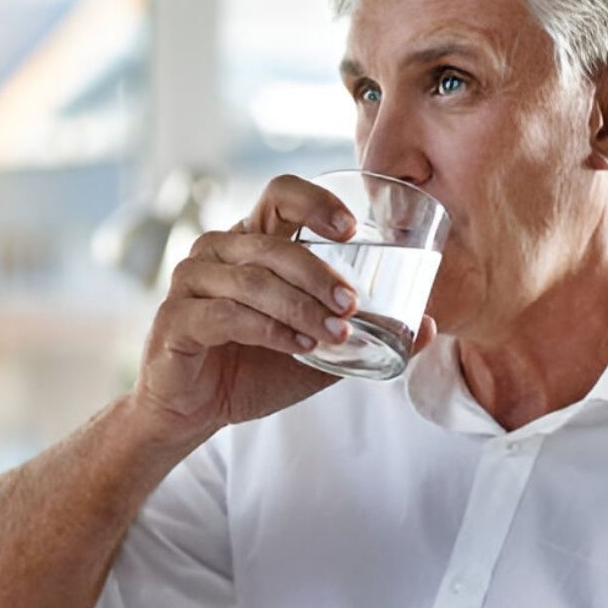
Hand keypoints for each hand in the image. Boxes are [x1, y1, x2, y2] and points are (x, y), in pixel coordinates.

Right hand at [130, 175, 434, 446]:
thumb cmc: (256, 368)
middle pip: (272, 242)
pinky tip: (298, 346)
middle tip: (353, 304)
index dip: (315, 202)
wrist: (195, 411)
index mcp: (253, 242)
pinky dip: (268, 330)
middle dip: (319, 273)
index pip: (280, 196)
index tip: (351, 229)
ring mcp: (191, 282)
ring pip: (252, 280)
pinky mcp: (175, 320)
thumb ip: (365, 333)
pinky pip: (226, 315)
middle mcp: (219, 251)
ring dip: (300, 307)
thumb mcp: (320, 349)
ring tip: (336, 334)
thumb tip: (432, 326)